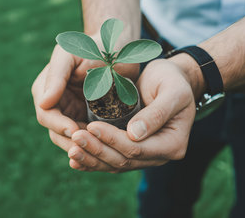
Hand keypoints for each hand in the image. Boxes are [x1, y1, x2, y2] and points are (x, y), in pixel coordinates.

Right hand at [32, 37, 138, 153]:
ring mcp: (73, 113)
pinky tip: (105, 150)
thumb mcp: (70, 55)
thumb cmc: (92, 46)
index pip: (46, 115)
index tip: (75, 131)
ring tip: (97, 150)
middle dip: (70, 141)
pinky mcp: (90, 119)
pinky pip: (89, 138)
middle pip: (57, 132)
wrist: (118, 48)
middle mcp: (56, 104)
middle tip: (88, 147)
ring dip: (83, 147)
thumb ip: (56, 76)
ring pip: (72, 140)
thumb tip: (42, 103)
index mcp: (46, 90)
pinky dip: (94, 145)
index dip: (58, 125)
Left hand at [67, 59, 196, 171]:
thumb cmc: (173, 81)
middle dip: (97, 150)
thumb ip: (157, 113)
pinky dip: (93, 160)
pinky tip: (74, 159)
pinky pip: (111, 160)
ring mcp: (145, 156)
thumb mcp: (172, 92)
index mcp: (172, 144)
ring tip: (71, 150)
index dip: (113, 140)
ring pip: (115, 164)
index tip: (92, 126)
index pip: (137, 149)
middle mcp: (159, 156)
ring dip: (91, 158)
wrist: (171, 80)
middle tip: (75, 137)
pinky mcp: (131, 150)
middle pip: (124, 160)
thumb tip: (134, 134)